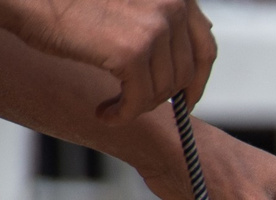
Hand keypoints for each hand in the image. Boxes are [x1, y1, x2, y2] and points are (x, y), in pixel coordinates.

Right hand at [0, 0, 216, 121]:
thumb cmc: (70, 2)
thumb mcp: (130, 5)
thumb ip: (160, 23)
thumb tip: (186, 64)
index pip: (205, 46)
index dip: (199, 78)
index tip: (188, 97)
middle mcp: (172, 6)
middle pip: (185, 72)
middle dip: (164, 95)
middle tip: (139, 104)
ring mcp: (154, 29)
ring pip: (164, 89)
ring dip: (139, 104)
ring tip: (115, 105)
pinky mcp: (131, 52)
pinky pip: (140, 100)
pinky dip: (124, 113)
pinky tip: (106, 113)